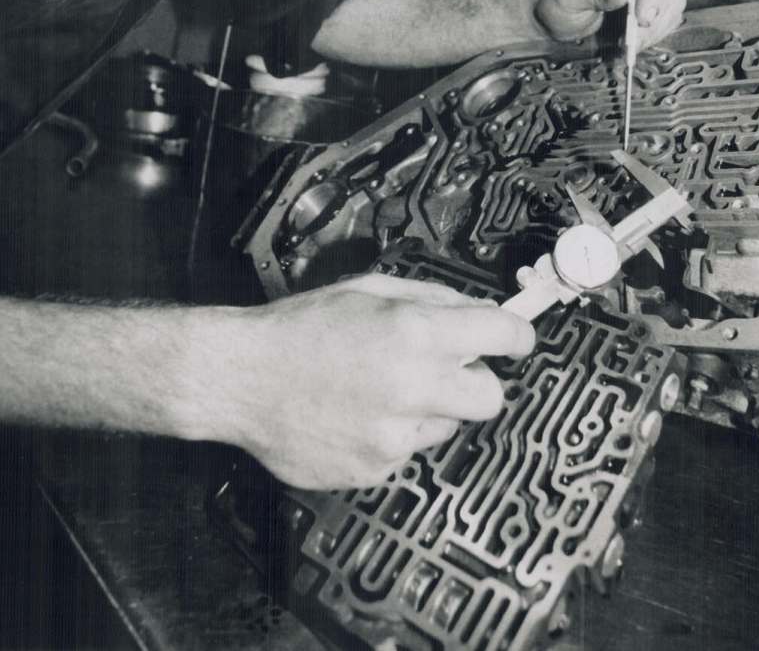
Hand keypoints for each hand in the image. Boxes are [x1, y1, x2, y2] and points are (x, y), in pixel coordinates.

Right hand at [220, 274, 534, 488]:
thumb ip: (429, 299)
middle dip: (476, 382)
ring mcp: (396, 435)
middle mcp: (415, 386)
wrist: (241, 378)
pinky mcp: (376, 469)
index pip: (501, 337)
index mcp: (417, 333)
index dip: (516, 336)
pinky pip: (404, 450)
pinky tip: (353, 414)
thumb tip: (475, 311)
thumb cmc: (301, 326)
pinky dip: (390, 434)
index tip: (516, 340)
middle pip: (491, 398)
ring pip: (445, 425)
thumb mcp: (368, 290)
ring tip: (377, 390)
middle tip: (446, 370)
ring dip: (427, 408)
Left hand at [534, 0, 684, 46]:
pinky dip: (651, 37)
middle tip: (632, 37)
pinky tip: (631, 43)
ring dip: (652, 30)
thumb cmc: (559, 1)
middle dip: (653, 16)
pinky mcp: (651, 9)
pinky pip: (665, 22)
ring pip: (671, 6)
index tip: (642, 15)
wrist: (556, 21)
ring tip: (627, 43)